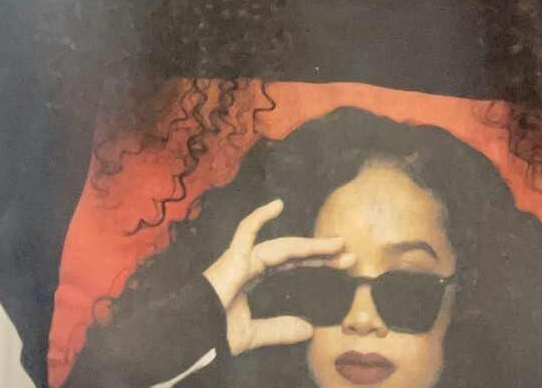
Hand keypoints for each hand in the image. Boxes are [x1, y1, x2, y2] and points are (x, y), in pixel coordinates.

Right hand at [202, 198, 352, 357]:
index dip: (316, 260)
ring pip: (282, 246)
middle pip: (293, 252)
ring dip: (311, 245)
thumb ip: (279, 329)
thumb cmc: (214, 333)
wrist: (192, 336)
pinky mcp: (232, 257)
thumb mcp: (253, 333)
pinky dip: (260, 217)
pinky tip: (277, 205)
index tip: (342, 263)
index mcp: (252, 277)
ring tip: (337, 245)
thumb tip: (309, 330)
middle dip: (320, 252)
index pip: (291, 263)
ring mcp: (241, 257)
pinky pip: (246, 231)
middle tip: (349, 253)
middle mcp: (249, 262)